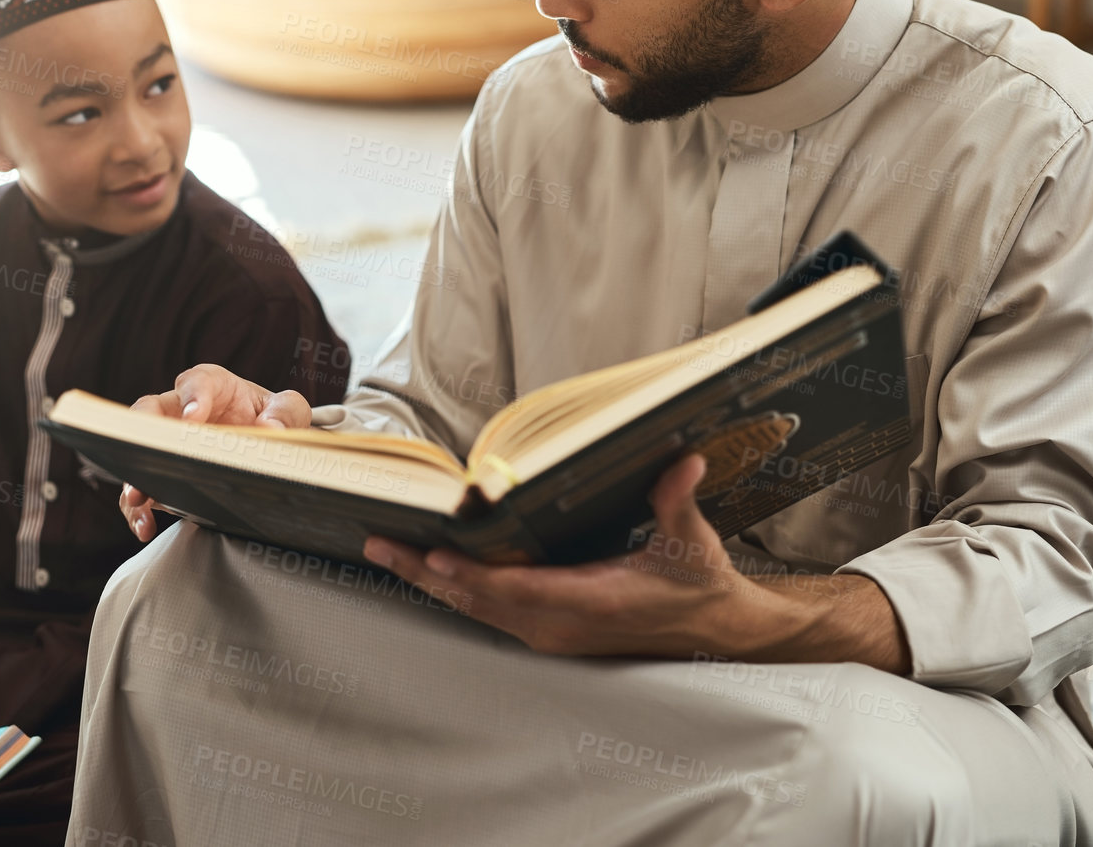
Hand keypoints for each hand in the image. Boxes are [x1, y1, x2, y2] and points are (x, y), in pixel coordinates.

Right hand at [119, 364, 312, 540]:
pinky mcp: (163, 473)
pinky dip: (139, 509)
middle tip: (154, 454)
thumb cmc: (271, 417)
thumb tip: (271, 429)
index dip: (193, 397)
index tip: (193, 418)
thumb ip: (286, 413)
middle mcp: (181, 410)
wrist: (263, 443)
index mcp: (212, 386)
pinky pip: (142, 486)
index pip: (197, 382)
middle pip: (149, 411)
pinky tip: (146, 526)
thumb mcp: (288, 410)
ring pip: (138, 451)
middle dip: (145, 433)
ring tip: (139, 498)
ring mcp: (168, 443)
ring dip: (135, 475)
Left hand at [361, 452, 908, 670]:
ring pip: (476, 608)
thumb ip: (679, 501)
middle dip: (426, 572)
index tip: (435, 552)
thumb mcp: (692, 541)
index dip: (475, 574)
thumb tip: (684, 461)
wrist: (714, 628)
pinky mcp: (546, 630)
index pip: (522, 589)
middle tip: (378, 542)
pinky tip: (421, 567)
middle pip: (480, 600)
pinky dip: (452, 588)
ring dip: (429, 581)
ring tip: (383, 551)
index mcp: (596, 601)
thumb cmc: (699, 581)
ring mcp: (551, 632)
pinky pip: (488, 611)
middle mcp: (563, 624)